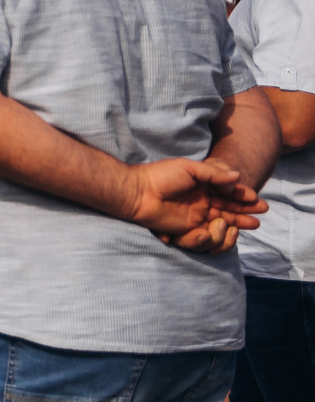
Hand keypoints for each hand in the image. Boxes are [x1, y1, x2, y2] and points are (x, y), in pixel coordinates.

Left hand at [122, 156, 266, 247]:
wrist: (138, 193)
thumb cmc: (161, 176)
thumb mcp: (189, 169)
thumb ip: (214, 174)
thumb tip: (237, 177)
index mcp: (201, 184)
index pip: (227, 191)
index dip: (242, 195)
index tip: (256, 198)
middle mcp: (201, 200)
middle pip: (229, 207)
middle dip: (247, 210)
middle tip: (263, 211)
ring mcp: (195, 215)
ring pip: (223, 220)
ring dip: (239, 221)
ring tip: (254, 223)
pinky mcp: (188, 228)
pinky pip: (209, 233)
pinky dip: (220, 231)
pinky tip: (229, 228)